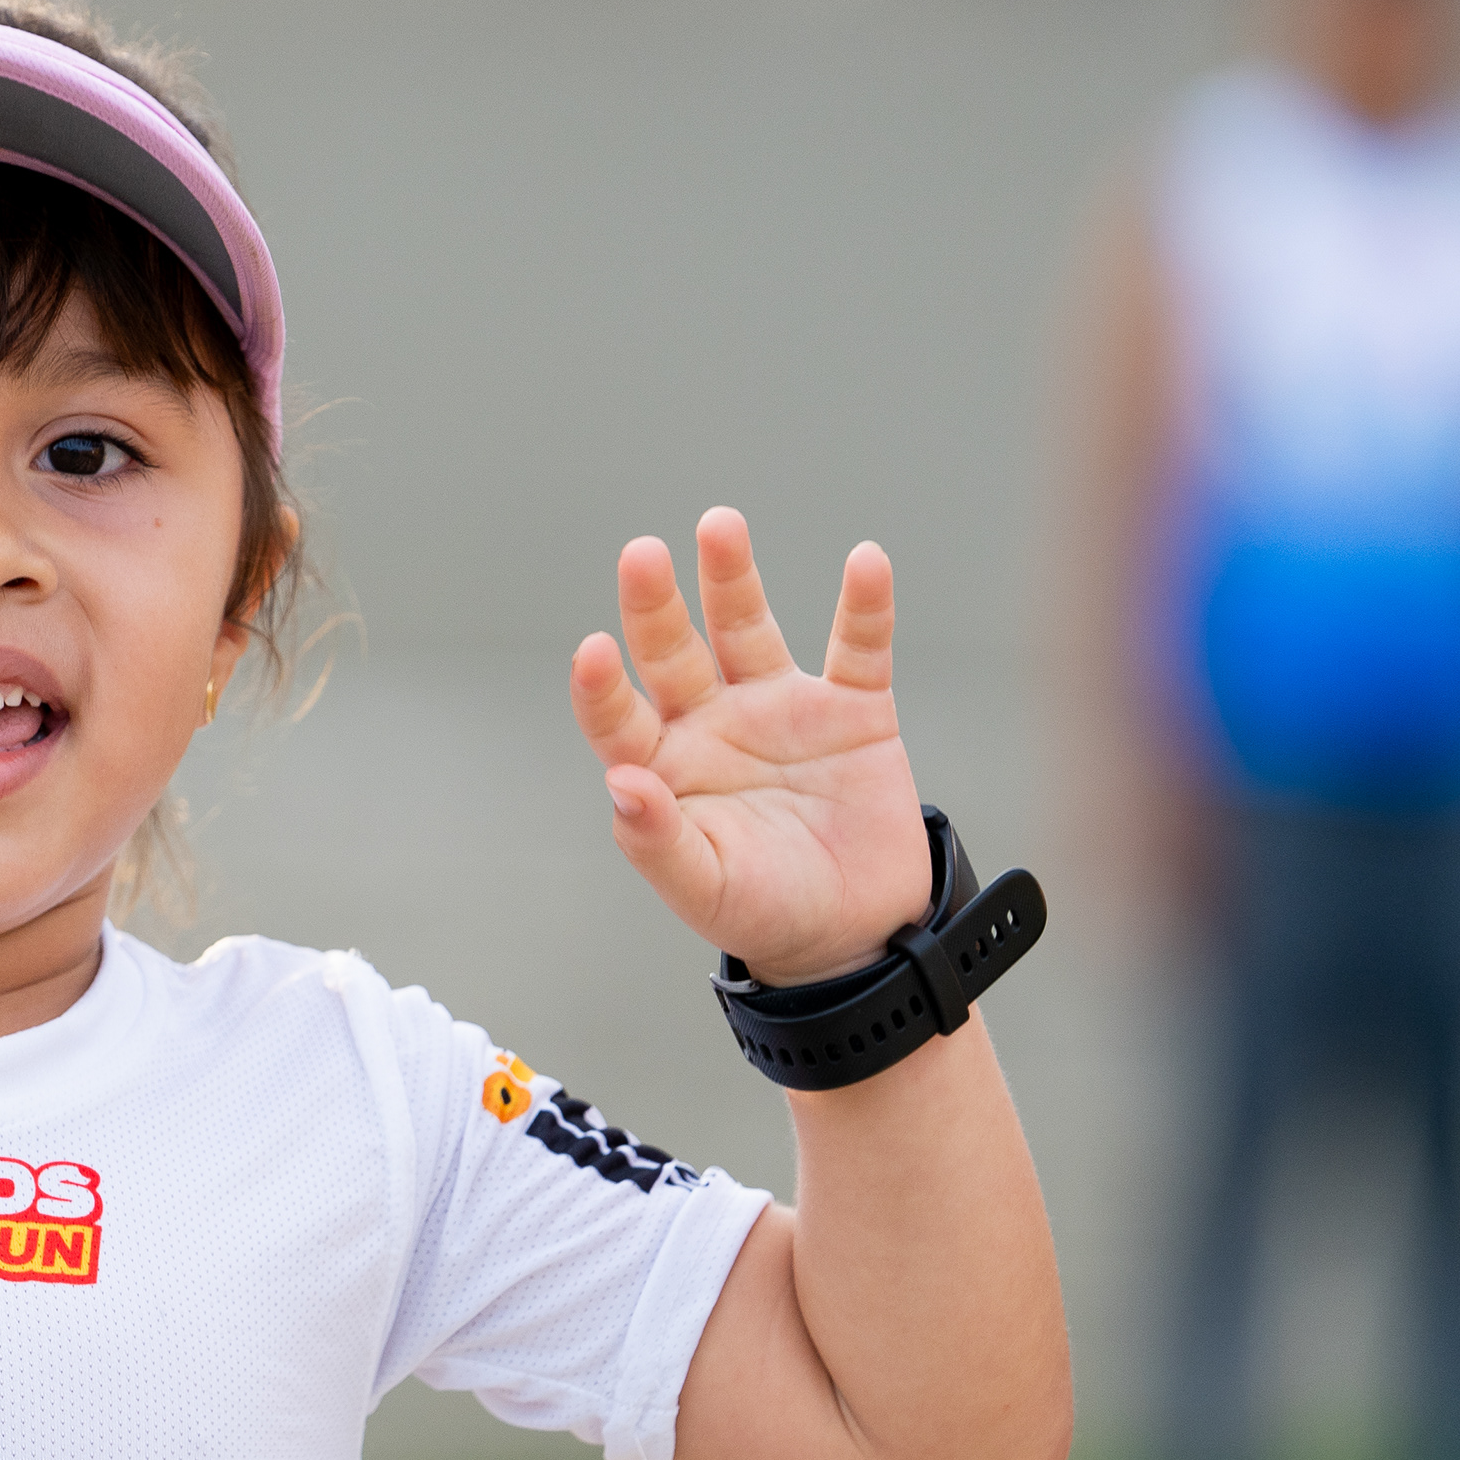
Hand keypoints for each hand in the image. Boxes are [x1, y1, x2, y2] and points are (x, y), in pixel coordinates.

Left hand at [568, 510, 930, 984]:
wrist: (857, 933)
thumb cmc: (765, 912)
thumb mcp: (705, 888)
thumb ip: (658, 840)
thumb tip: (621, 786)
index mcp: (665, 767)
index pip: (618, 716)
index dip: (602, 686)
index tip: (593, 651)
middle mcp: (713, 723)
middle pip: (673, 650)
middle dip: (655, 604)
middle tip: (642, 555)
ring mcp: (781, 709)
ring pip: (748, 628)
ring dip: (733, 579)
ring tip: (718, 526)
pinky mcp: (853, 709)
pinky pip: (859, 648)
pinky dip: (865, 607)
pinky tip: (866, 562)